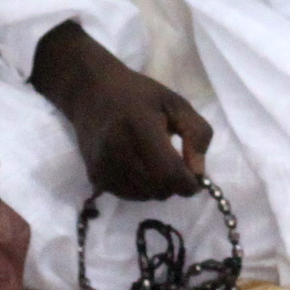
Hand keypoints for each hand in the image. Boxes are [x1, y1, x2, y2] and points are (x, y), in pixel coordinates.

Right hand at [33, 19, 212, 198]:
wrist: (91, 92)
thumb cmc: (139, 95)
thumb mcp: (176, 103)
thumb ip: (197, 134)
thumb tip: (198, 172)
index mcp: (140, 127)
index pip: (169, 173)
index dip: (188, 182)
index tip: (196, 177)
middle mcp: (118, 150)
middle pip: (158, 189)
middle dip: (175, 185)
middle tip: (176, 165)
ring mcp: (103, 166)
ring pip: (145, 196)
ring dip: (158, 187)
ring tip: (155, 162)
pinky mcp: (95, 177)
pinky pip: (129, 196)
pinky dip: (141, 188)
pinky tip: (139, 166)